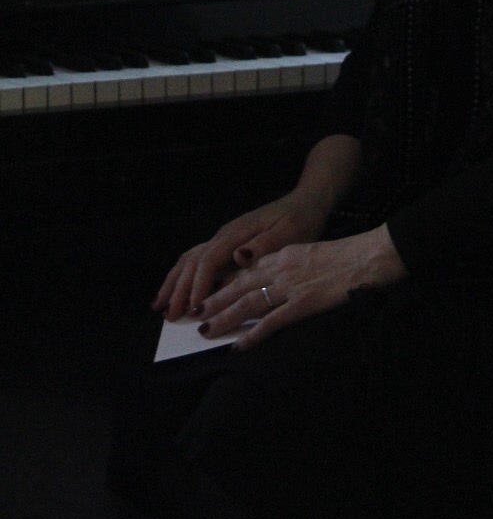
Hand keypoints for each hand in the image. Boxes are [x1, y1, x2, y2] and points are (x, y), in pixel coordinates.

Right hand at [153, 189, 331, 323]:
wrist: (306, 202)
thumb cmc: (300, 220)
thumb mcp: (289, 233)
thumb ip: (264, 245)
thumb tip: (237, 256)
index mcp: (238, 233)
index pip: (210, 259)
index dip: (199, 285)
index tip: (193, 308)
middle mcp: (225, 235)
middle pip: (193, 261)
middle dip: (180, 289)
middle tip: (170, 317)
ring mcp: (224, 238)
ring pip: (190, 259)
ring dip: (175, 282)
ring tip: (160, 306)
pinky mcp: (227, 243)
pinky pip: (198, 259)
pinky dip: (183, 275)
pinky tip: (176, 288)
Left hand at [193, 225, 406, 350]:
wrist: (369, 256)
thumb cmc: (346, 255)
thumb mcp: (311, 252)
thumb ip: (291, 264)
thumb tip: (275, 280)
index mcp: (284, 254)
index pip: (246, 269)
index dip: (224, 282)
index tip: (207, 292)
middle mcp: (281, 268)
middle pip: (240, 285)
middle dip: (215, 300)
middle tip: (193, 313)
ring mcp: (291, 286)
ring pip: (248, 303)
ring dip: (225, 317)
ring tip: (206, 329)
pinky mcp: (303, 304)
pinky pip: (271, 322)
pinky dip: (252, 335)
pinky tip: (238, 346)